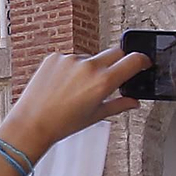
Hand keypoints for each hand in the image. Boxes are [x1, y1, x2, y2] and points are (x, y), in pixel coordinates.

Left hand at [0, 48, 147, 161]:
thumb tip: (133, 102)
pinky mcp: (55, 57)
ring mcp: (71, 59)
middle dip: (119, 62)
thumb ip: (118, 105)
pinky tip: (64, 85)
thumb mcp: (96, 116)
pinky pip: (72, 58)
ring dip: (91, 68)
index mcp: (102, 82)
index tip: (143, 63)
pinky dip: (72, 68)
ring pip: (91, 57)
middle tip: (112, 77)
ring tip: (77, 89)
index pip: (133, 60)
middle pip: (115, 52)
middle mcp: (88, 66)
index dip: (142, 61)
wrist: (31, 123)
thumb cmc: (61, 124)